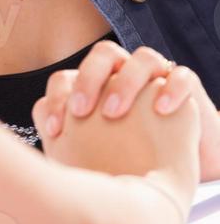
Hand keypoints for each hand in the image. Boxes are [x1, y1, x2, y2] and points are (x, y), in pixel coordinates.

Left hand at [35, 39, 219, 180]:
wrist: (177, 166)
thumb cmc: (127, 161)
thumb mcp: (95, 156)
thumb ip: (71, 149)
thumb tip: (37, 163)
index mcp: (95, 87)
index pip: (69, 77)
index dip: (56, 97)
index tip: (53, 129)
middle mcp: (124, 74)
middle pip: (102, 56)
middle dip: (88, 79)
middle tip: (81, 112)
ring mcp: (156, 77)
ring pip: (142, 58)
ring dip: (125, 81)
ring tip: (114, 112)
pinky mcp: (185, 86)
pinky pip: (181, 76)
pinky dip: (171, 88)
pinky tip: (162, 109)